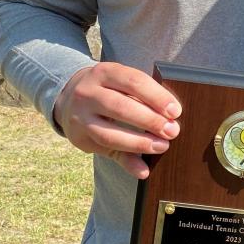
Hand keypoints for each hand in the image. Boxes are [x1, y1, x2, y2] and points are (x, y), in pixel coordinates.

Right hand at [53, 62, 181, 178]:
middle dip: (150, 121)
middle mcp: (88, 92)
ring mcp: (80, 116)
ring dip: (139, 143)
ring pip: (110, 134)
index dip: (157, 97)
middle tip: (171, 131)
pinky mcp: (78, 138)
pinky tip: (143, 170)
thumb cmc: (108, 90)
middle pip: (121, 107)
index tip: (175, 111)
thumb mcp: (120, 85)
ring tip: (161, 146)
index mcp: (105, 73)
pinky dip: (127, 163)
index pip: (134, 82)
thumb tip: (171, 121)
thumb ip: (143, 99)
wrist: (68, 97)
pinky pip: (106, 152)